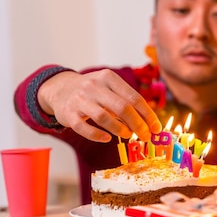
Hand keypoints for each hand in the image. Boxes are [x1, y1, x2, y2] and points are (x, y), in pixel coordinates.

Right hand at [37, 69, 161, 141]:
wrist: (60, 89)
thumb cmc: (93, 91)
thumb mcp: (109, 87)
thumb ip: (126, 101)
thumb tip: (148, 122)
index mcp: (108, 77)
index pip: (134, 97)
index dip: (148, 114)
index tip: (156, 128)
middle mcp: (94, 86)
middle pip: (122, 107)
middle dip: (138, 124)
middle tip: (145, 136)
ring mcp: (79, 99)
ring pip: (104, 117)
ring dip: (120, 130)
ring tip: (128, 135)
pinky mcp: (68, 114)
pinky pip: (83, 128)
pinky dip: (97, 135)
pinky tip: (107, 139)